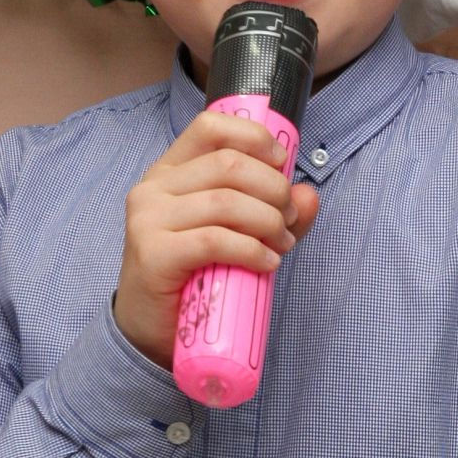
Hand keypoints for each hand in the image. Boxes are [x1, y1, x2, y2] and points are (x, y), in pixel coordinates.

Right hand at [114, 111, 318, 370]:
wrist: (151, 330)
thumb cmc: (195, 276)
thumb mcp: (239, 236)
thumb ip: (275, 213)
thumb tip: (309, 195)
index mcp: (171, 172)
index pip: (210, 127)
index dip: (253, 137)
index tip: (281, 163)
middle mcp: (154, 188)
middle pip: (228, 165)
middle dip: (273, 189)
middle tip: (289, 220)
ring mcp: (148, 220)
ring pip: (225, 202)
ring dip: (268, 222)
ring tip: (282, 244)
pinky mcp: (154, 254)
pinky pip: (215, 240)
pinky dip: (251, 250)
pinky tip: (267, 263)